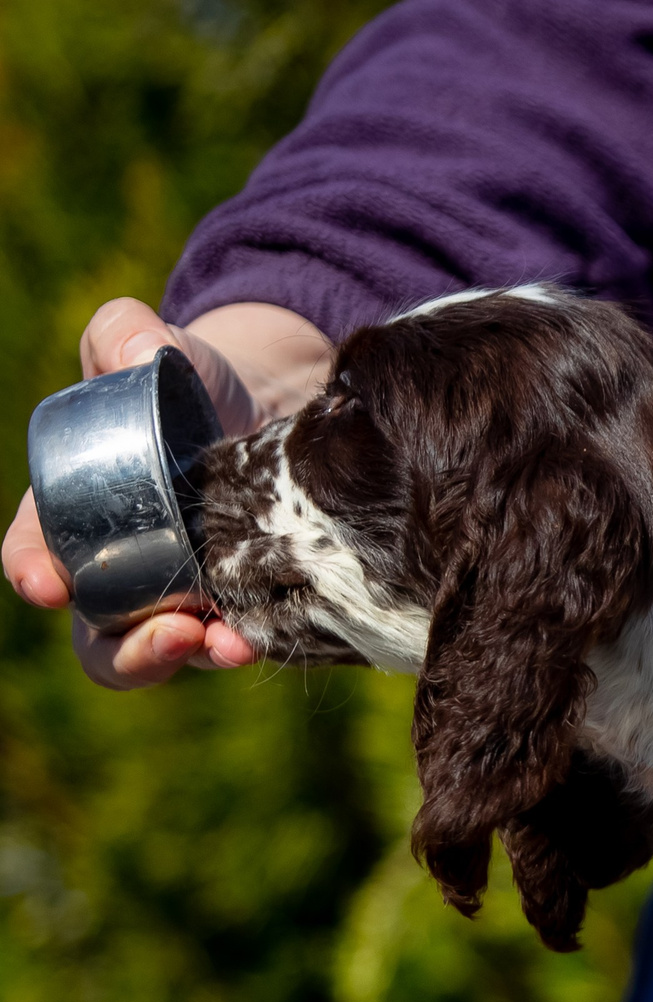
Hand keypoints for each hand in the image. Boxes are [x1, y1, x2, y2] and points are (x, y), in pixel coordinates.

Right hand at [5, 299, 332, 687]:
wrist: (259, 405)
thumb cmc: (183, 379)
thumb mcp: (148, 346)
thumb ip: (123, 334)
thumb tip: (138, 348)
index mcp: (71, 512)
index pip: (36, 553)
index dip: (32, 571)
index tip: (46, 584)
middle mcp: (118, 568)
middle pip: (100, 635)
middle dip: (127, 649)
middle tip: (171, 632)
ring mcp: (177, 595)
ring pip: (164, 653)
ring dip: (191, 657)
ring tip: (227, 644)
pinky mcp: (235, 607)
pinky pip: (227, 644)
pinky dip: (240, 648)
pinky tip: (262, 640)